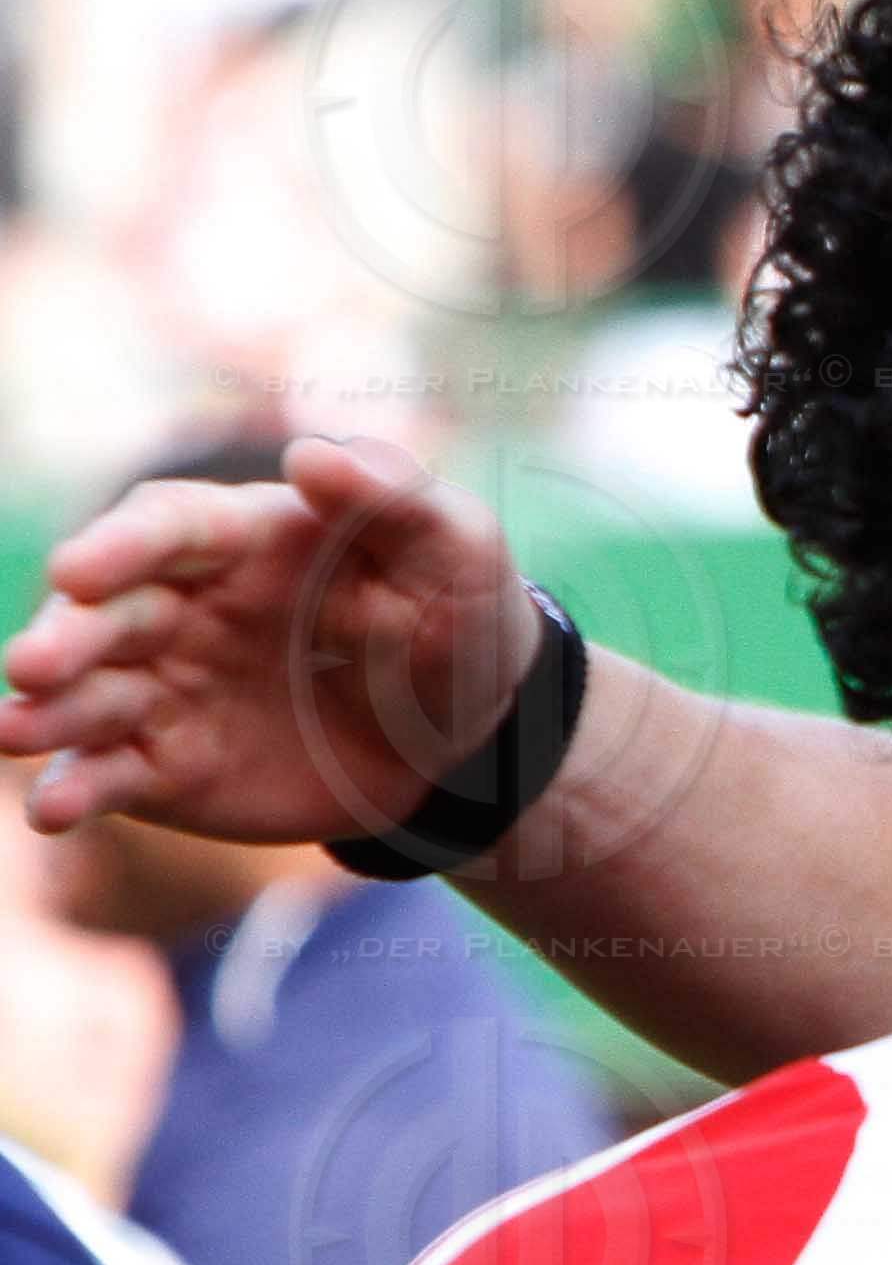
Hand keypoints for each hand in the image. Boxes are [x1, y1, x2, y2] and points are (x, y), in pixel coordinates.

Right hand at [0, 437, 536, 849]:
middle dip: (64, 636)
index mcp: (242, 542)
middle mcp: (185, 609)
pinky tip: (53, 809)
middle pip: (105, 615)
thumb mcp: (454, 549)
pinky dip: (75, 790)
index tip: (79, 571)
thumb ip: (393, 497)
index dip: (118, 547)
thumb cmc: (459, 619)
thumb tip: (313, 455)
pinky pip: (110, 775)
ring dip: (45, 714)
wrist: (472, 738)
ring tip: (11, 732)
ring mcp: (168, 689)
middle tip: (33, 666)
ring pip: (88, 696)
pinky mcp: (168, 766)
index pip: (163, 530)